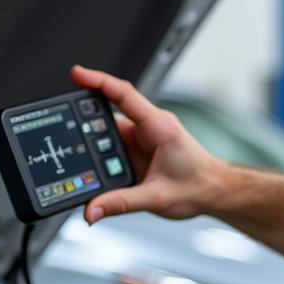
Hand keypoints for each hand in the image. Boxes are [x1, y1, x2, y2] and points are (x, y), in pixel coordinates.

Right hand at [70, 65, 224, 223]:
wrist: (216, 192)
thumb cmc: (199, 187)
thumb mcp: (157, 198)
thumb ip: (121, 203)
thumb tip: (92, 210)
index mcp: (159, 127)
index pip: (124, 94)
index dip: (98, 81)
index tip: (77, 73)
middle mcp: (150, 127)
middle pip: (110, 114)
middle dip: (86, 122)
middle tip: (67, 134)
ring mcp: (144, 137)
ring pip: (109, 133)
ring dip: (95, 145)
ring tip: (83, 162)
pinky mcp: (141, 148)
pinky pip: (115, 146)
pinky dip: (102, 155)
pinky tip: (96, 169)